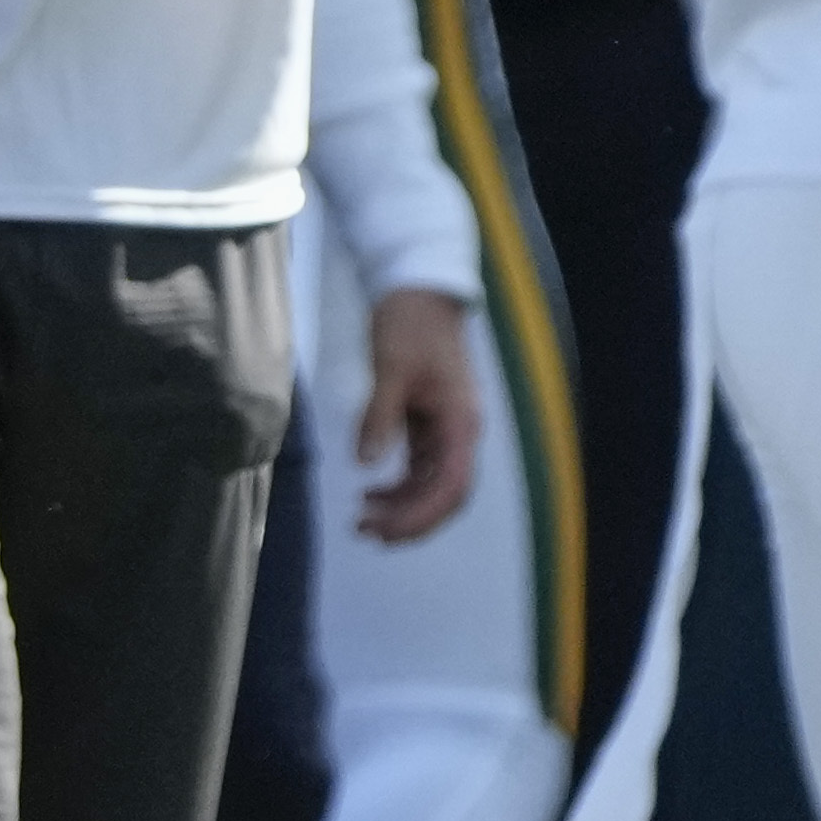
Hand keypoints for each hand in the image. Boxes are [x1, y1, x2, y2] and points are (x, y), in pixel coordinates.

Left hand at [355, 286, 480, 540]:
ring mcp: (445, 429)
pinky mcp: (428, 423)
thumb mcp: (391, 367)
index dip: (421, 516)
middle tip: (365, 532)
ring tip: (361, 518)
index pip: (450, 487)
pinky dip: (397, 485)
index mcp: (460, 422)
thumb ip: (380, 416)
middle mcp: (459, 432)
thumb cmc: (410, 323)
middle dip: (408, 520)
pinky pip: (418, 468)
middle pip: (444, 495)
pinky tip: (369, 491)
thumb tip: (366, 463)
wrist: (418, 289)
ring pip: (430, 486)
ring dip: (400, 507)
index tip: (384, 530)